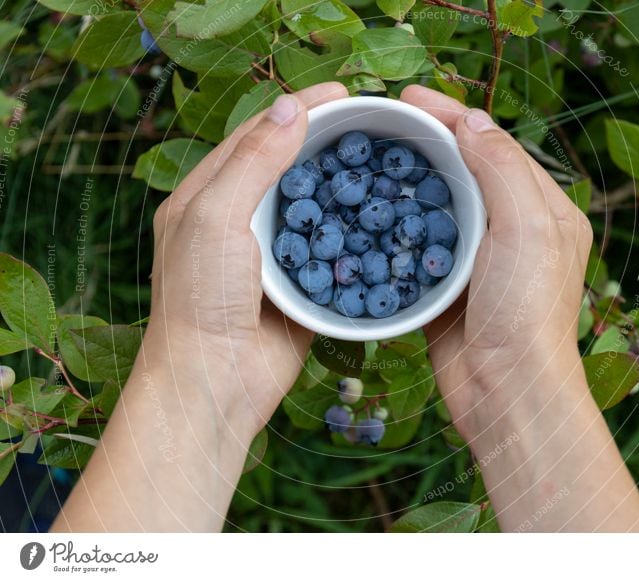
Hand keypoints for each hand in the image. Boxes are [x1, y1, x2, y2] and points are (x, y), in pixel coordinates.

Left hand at [144, 82, 347, 436]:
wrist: (216, 382)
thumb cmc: (202, 297)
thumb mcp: (217, 218)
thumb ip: (252, 161)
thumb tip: (291, 108)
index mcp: (208, 195)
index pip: (256, 135)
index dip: (298, 108)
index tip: (343, 92)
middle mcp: (239, 220)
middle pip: (289, 166)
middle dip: (328, 141)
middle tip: (372, 123)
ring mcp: (272, 255)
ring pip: (315, 208)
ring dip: (345, 185)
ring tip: (385, 162)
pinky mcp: (300, 286)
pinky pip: (332, 251)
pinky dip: (355, 233)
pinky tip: (382, 218)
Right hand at [400, 87, 638, 531]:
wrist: (507, 390)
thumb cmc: (526, 310)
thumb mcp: (527, 228)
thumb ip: (501, 169)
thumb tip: (472, 122)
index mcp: (545, 209)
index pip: (495, 146)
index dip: (453, 117)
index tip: (408, 98)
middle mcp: (513, 230)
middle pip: (464, 171)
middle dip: (425, 142)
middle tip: (381, 122)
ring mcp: (478, 260)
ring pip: (438, 207)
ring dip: (406, 181)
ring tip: (367, 158)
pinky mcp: (447, 287)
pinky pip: (418, 247)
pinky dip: (396, 227)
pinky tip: (368, 213)